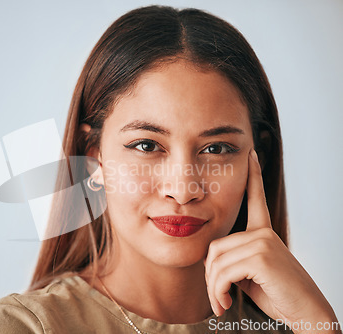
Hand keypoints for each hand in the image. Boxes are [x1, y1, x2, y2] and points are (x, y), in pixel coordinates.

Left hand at [204, 148, 339, 332]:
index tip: (252, 155)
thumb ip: (232, 261)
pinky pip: (223, 272)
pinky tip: (225, 304)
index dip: (253, 176)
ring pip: (216, 262)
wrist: (307, 314)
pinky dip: (218, 292)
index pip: (257, 199)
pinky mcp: (261, 256)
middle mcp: (264, 233)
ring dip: (213, 289)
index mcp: (264, 232)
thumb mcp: (250, 275)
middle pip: (215, 247)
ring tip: (220, 304)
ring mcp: (263, 241)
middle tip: (216, 298)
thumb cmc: (278, 295)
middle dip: (210, 277)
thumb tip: (208, 261)